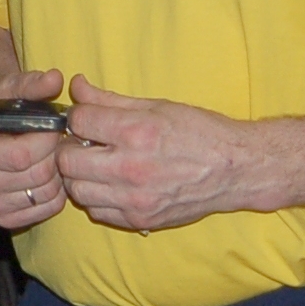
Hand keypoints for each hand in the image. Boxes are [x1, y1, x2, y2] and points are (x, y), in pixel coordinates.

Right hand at [0, 67, 70, 230]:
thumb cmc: (2, 110)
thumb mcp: (13, 89)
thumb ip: (34, 83)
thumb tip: (55, 79)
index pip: (21, 155)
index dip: (47, 139)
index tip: (55, 127)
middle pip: (36, 175)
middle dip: (55, 155)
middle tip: (56, 142)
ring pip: (45, 193)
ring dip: (58, 174)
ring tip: (52, 157)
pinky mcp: (3, 219)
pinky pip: (46, 211)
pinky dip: (56, 194)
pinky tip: (49, 176)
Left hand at [56, 77, 264, 232]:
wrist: (236, 170)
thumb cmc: (200, 132)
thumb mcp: (157, 106)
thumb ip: (110, 99)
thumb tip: (76, 85)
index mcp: (137, 132)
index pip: (78, 121)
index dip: (77, 116)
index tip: (86, 118)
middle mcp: (132, 168)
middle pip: (67, 160)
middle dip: (70, 147)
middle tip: (84, 142)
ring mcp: (134, 199)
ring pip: (77, 190)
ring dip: (79, 176)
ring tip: (96, 164)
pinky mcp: (139, 220)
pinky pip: (97, 212)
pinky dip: (96, 198)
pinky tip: (111, 184)